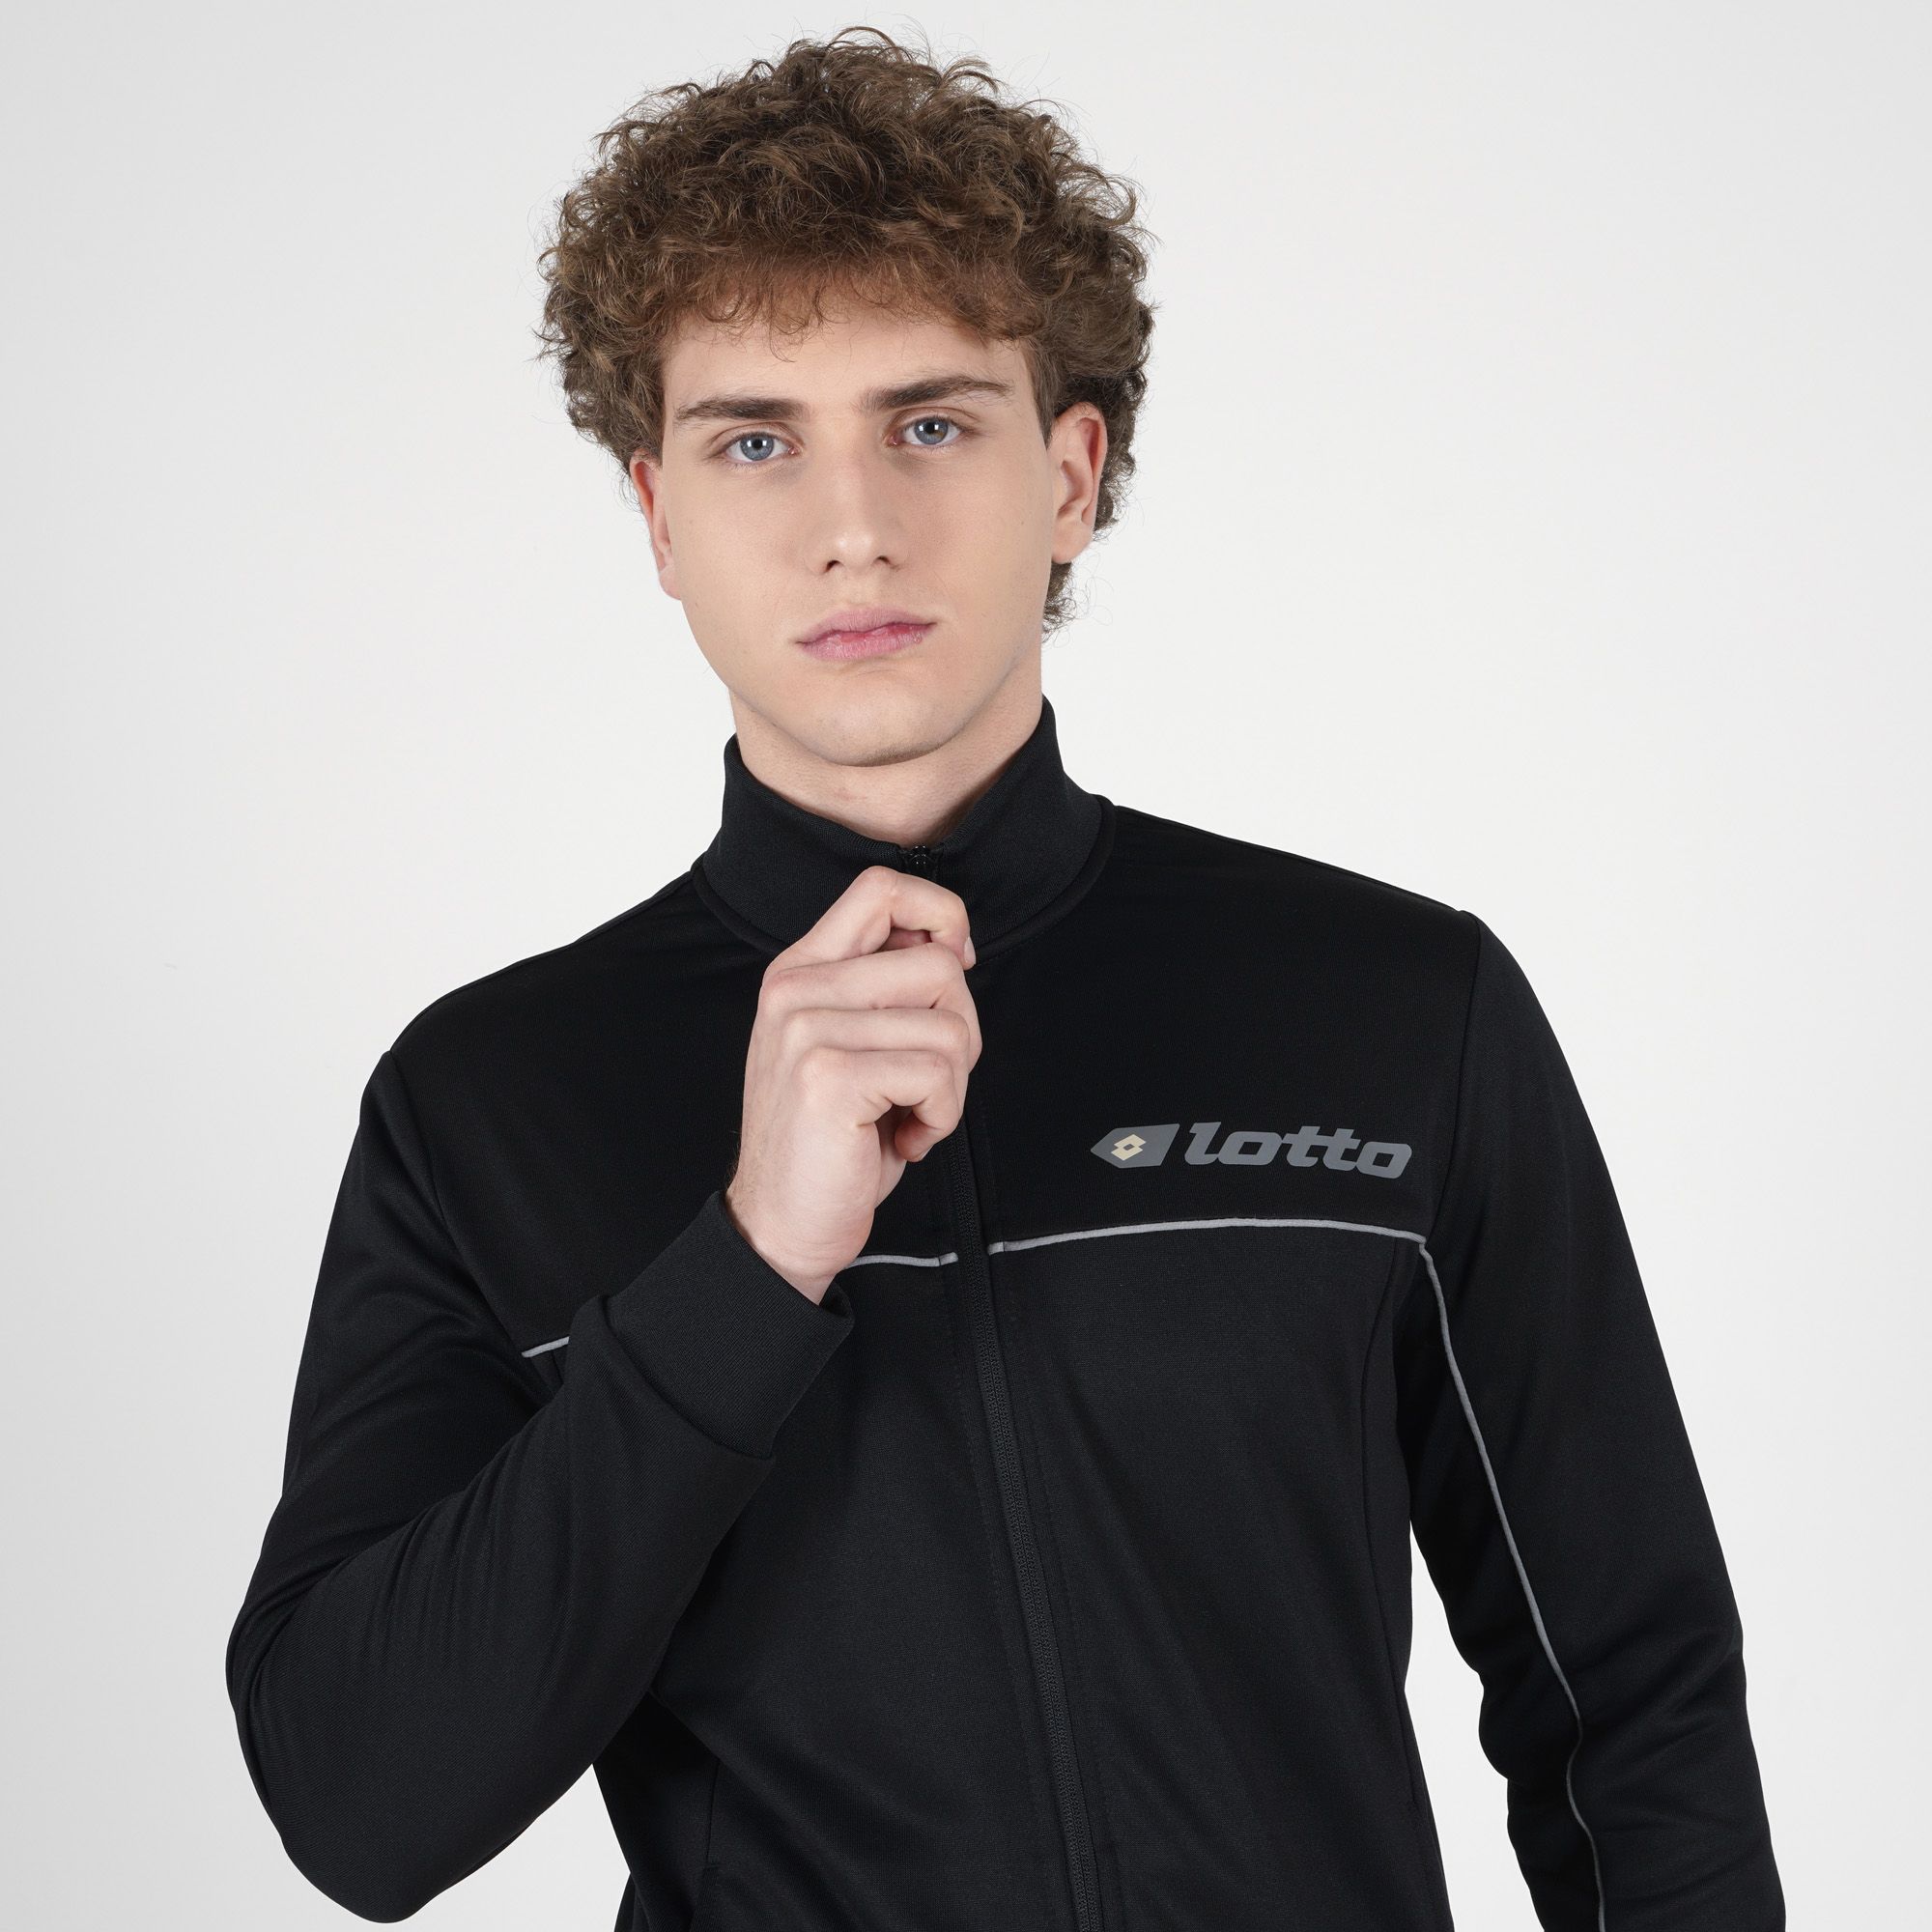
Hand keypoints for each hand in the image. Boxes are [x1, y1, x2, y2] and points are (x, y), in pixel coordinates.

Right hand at [723, 864, 981, 1302]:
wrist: (779, 1225)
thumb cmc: (829, 1141)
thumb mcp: (848, 1045)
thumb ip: (883, 990)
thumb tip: (953, 946)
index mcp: (800, 971)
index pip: (882, 889)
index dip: (942, 915)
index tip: (956, 964)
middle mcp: (797, 989)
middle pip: (938, 963)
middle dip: (961, 1029)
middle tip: (928, 1081)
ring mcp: (808, 1030)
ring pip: (948, 1024)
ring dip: (952, 1085)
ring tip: (909, 1115)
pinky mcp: (831, 1076)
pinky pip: (939, 1074)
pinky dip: (941, 1116)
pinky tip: (904, 1139)